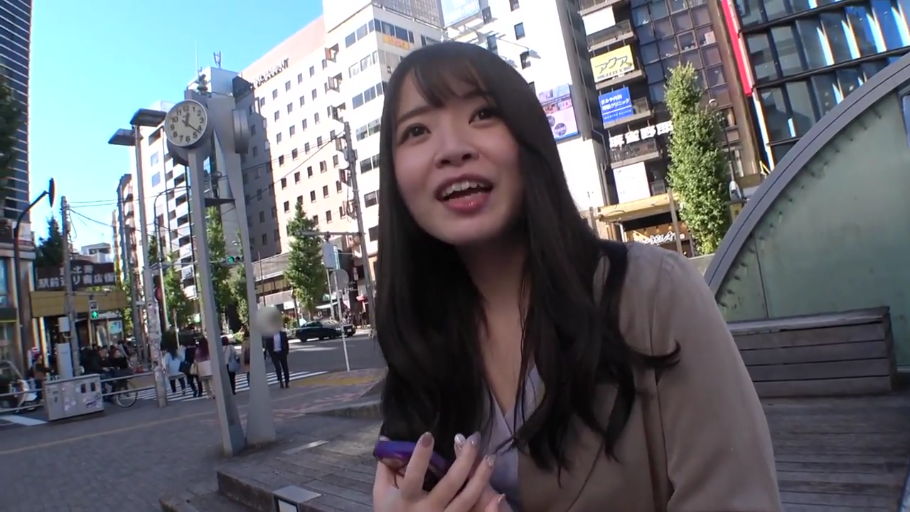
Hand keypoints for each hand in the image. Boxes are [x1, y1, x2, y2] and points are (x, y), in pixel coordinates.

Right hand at [372, 432, 503, 511]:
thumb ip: (385, 468)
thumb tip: (386, 438)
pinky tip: (500, 496)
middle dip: (464, 460)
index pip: (413, 477)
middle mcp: (428, 511)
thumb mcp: (382, 494)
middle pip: (450, 484)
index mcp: (407, 501)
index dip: (420, 457)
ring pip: (466, 500)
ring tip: (490, 458)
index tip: (428, 435)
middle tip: (474, 439)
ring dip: (481, 478)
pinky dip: (489, 510)